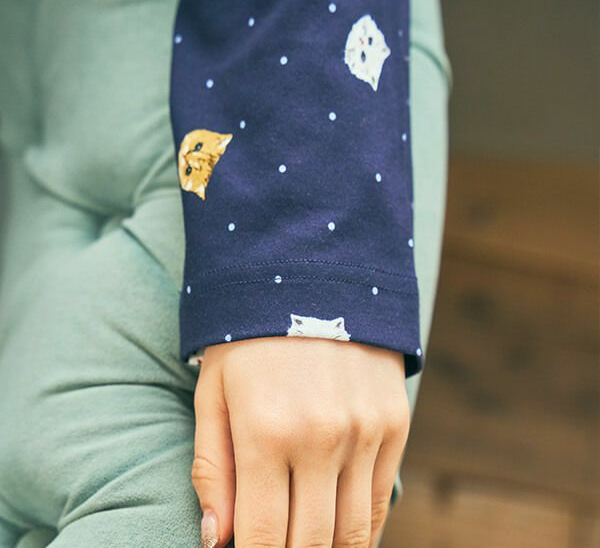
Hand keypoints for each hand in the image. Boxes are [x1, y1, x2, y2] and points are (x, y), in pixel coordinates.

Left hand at [192, 336, 409, 546]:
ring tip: (305, 538)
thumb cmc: (249, 338)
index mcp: (265, 432)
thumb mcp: (214, 391)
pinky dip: (360, 527)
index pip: (261, 539)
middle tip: (275, 545)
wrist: (314, 277)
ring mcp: (365, 431)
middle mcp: (321, 438)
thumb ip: (213, 468)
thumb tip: (217, 540)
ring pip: (351, 534)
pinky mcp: (394, 422)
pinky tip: (339, 527)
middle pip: (309, 544)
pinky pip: (380, 500)